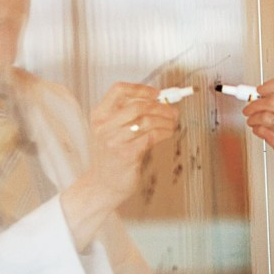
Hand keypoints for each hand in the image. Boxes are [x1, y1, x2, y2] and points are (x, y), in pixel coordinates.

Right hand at [88, 82, 178, 200]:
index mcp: (99, 115)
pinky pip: (151, 136)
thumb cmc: (113, 155)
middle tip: (172, 111)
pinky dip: (165, 131)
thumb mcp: (113, 130)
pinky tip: (168, 132)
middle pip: (138, 105)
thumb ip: (130, 114)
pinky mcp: (127, 154)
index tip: (157, 93)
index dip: (140, 89)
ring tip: (173, 123)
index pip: (118, 90)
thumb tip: (162, 100)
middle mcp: (104, 126)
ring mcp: (114, 141)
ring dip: (166, 120)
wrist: (103, 185)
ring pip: (147, 120)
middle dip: (161, 106)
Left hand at [242, 75, 273, 234]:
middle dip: (255, 103)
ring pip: (265, 116)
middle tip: (249, 106)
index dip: (271, 84)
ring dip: (253, 117)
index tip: (261, 89)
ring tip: (252, 120)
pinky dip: (257, 129)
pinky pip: (264, 132)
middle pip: (272, 100)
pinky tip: (259, 130)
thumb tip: (269, 96)